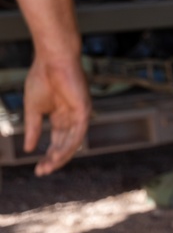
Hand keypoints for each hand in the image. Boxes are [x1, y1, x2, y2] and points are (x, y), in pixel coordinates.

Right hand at [24, 53, 89, 175]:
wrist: (52, 60)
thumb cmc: (42, 79)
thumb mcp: (33, 109)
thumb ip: (33, 129)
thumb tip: (27, 149)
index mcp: (60, 118)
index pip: (57, 142)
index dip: (48, 156)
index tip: (38, 169)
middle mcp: (72, 119)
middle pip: (65, 145)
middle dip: (54, 159)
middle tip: (42, 171)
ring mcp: (80, 116)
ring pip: (72, 143)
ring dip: (61, 155)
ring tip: (49, 166)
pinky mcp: (85, 111)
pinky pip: (78, 133)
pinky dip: (69, 145)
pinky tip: (58, 154)